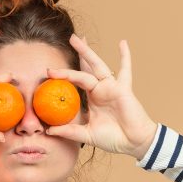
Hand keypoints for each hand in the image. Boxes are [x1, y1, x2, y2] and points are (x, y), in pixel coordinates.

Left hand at [45, 34, 158, 159]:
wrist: (133, 143)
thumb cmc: (113, 138)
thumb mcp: (87, 134)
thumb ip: (69, 131)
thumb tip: (49, 131)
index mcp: (92, 98)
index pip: (77, 80)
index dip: (64, 74)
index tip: (49, 71)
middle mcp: (101, 89)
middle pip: (86, 67)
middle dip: (78, 53)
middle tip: (70, 38)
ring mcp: (111, 87)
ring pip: (97, 66)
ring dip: (87, 52)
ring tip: (79, 38)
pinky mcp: (122, 89)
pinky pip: (125, 71)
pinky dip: (125, 57)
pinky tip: (122, 43)